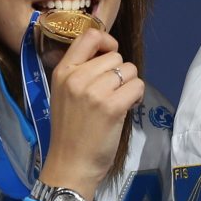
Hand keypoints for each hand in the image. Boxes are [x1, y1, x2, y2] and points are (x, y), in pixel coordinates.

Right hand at [38, 29, 143, 200]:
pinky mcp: (112, 106)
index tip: (110, 57)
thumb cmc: (70, 132)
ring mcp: (94, 92)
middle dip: (120, 73)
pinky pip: (137, 86)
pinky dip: (137, 96)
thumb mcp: (64, 94)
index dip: (107, 42)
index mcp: (63, 72)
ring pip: (129, 70)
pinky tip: (127, 108)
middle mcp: (77, 77)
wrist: (70, 165)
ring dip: (130, 85)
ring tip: (118, 102)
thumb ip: (81, 72)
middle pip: (116, 56)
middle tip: (112, 93)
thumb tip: (110, 54)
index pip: (89, 36)